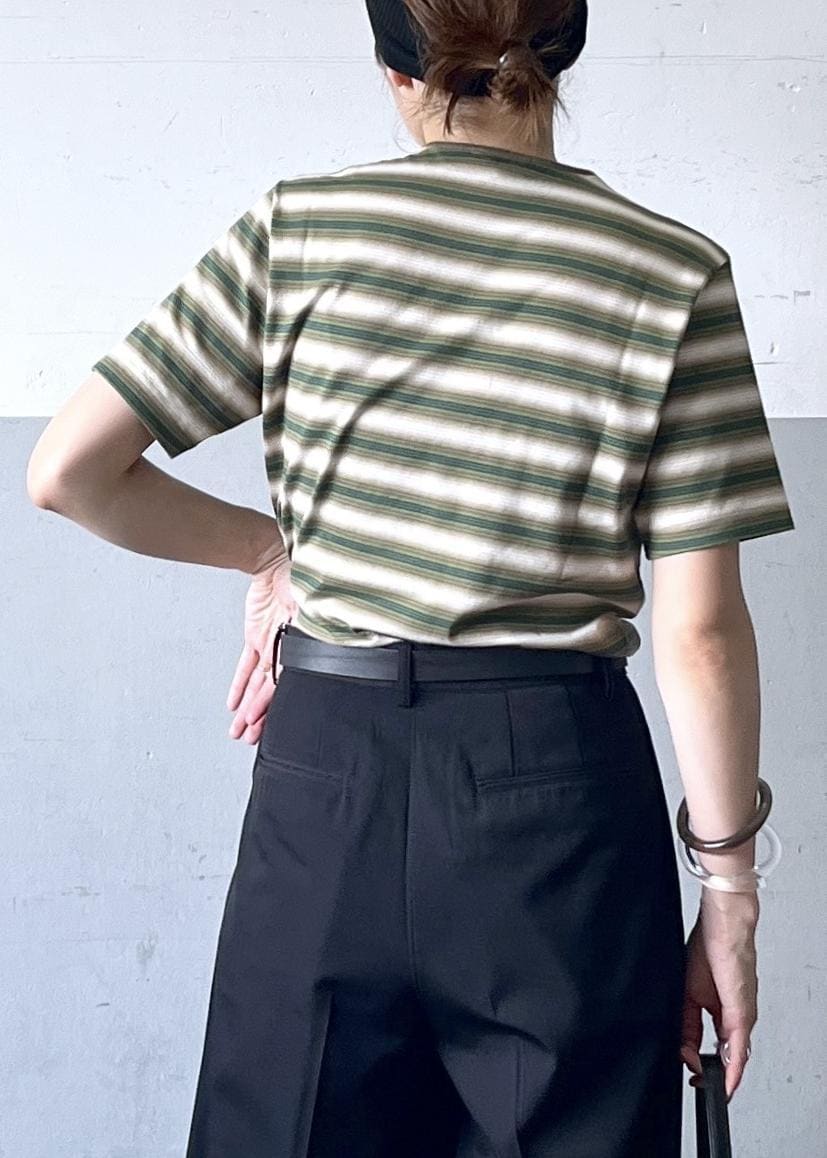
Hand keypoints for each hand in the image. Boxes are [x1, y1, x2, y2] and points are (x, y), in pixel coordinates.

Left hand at [226, 542, 296, 745]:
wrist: (275, 557)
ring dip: (248, 706)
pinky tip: (234, 704)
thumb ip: (313, 625)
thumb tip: (322, 639)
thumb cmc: (298, 577)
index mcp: (300, 644)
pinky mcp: (257, 636)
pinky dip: (240, 684)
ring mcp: (271, 643)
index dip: (270, 706)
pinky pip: (247, 665)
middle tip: (248, 738)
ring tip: (240, 730)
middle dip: (258, 716)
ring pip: (257, 683)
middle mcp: (286, 648)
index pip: (283, 683)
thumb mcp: (310, 605)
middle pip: (270, 690)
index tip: (260, 724)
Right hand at [680, 890, 759, 1101]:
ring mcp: (742, 1014)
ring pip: (735, 1054)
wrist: (721, 925)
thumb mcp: (687, 988)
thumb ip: (688, 1019)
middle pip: (727, 1052)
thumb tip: (684, 1044)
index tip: (688, 1065)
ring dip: (722, 1073)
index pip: (711, 1040)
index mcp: (721, 1005)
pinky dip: (734, 1067)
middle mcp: (736, 1013)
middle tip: (699, 1081)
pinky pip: (739, 1047)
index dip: (698, 1056)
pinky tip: (728, 1080)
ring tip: (709, 1083)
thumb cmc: (708, 945)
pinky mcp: (742, 1012)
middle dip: (713, 1070)